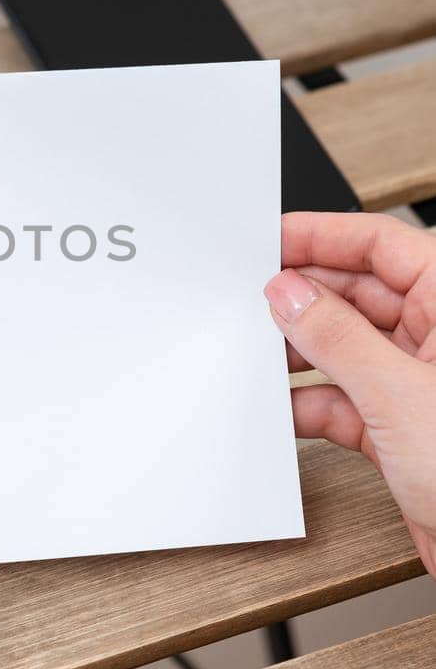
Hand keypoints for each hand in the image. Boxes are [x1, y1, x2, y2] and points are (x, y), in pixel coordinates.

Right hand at [265, 211, 435, 575]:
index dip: (322, 236)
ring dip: (301, 354)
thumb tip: (290, 294)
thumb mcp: (401, 395)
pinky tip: (279, 408)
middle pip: (359, 295)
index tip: (269, 239)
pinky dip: (311, 404)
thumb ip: (337, 339)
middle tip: (249, 298)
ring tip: (255, 352)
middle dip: (303, 298)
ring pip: (348, 349)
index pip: (381, 245)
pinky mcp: (406, 432)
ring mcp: (422, 385)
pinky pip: (346, 401)